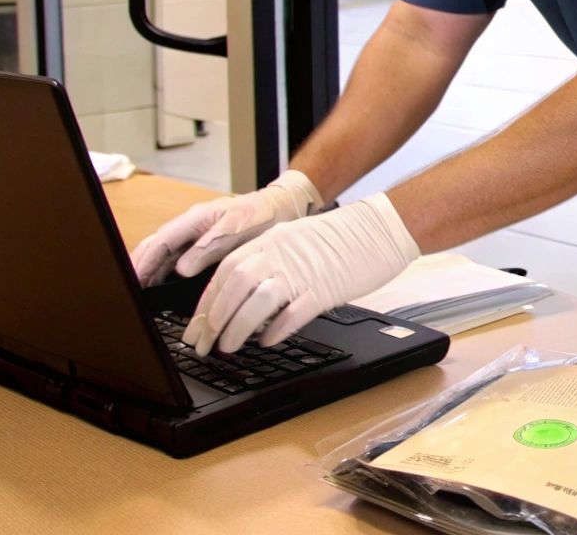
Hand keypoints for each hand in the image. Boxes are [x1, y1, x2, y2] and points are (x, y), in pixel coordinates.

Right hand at [129, 170, 322, 285]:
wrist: (282, 208)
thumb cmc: (261, 214)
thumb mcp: (239, 227)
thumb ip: (210, 246)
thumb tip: (180, 268)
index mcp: (195, 219)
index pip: (159, 242)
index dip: (143, 263)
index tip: (130, 281)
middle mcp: (189, 227)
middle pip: (154, 248)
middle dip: (137, 268)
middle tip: (124, 293)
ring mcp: (194, 236)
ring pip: (162, 255)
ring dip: (147, 272)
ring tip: (136, 294)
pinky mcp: (202, 246)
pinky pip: (175, 260)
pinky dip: (162, 273)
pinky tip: (158, 288)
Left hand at [182, 193, 420, 354]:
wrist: (380, 228)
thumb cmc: (341, 238)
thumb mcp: (295, 240)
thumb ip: (268, 262)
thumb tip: (243, 297)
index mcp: (270, 241)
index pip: (226, 273)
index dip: (207, 303)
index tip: (196, 327)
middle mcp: (280, 253)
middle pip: (234, 288)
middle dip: (213, 320)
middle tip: (202, 345)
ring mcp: (302, 271)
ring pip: (257, 302)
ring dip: (237, 328)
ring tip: (228, 347)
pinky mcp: (325, 288)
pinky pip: (293, 313)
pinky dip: (276, 330)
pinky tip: (267, 341)